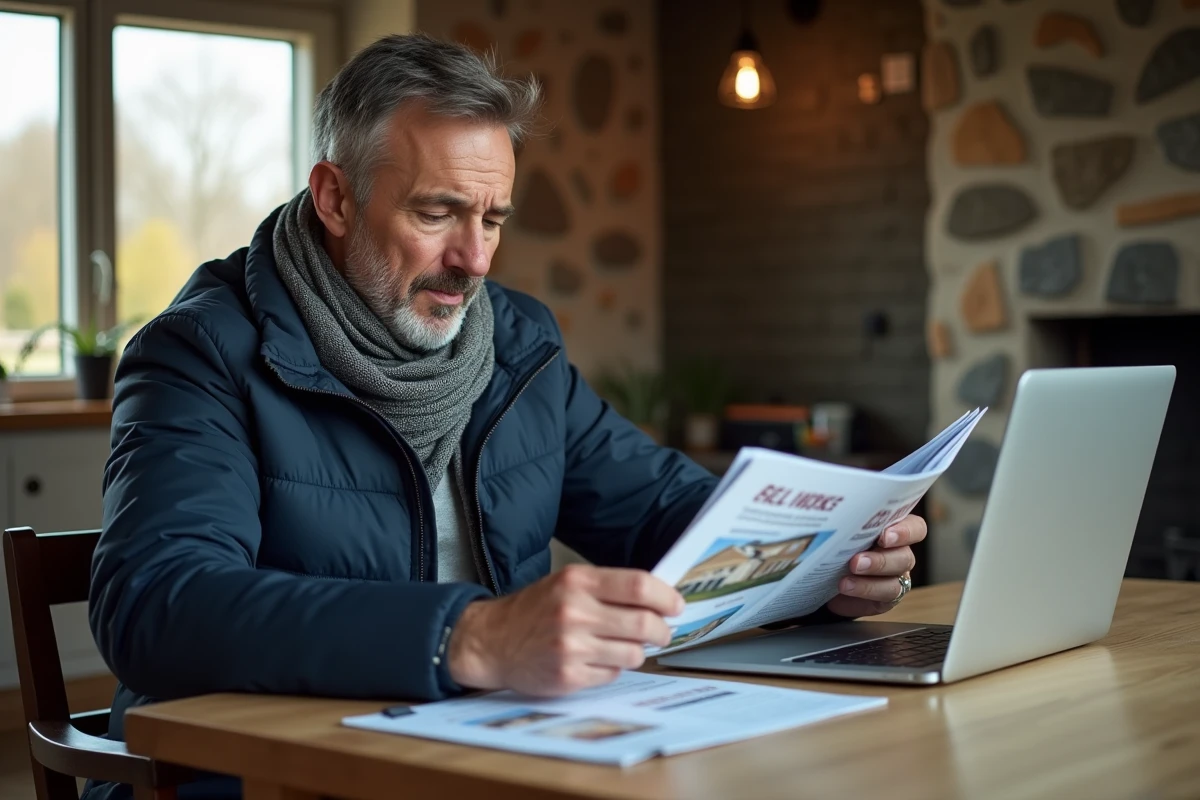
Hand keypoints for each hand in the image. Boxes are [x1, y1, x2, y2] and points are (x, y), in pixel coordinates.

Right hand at [447, 564, 684, 696]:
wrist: (491, 641)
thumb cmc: (534, 610)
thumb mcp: (566, 583)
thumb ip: (608, 588)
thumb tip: (659, 596)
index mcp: (577, 582)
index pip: (639, 585)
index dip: (666, 597)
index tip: (676, 605)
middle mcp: (575, 612)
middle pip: (644, 622)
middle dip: (662, 630)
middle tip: (661, 632)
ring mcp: (571, 646)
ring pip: (634, 653)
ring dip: (637, 651)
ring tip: (621, 646)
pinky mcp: (568, 676)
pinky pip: (613, 675)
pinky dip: (612, 669)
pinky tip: (594, 660)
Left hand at [826, 514, 925, 617]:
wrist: (825, 572)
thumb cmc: (835, 540)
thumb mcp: (840, 526)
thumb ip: (844, 517)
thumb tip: (824, 495)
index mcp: (894, 529)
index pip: (915, 528)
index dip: (906, 532)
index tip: (885, 536)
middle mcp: (899, 553)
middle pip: (904, 557)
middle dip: (880, 560)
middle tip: (856, 562)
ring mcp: (895, 577)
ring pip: (895, 581)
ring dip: (870, 583)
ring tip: (845, 581)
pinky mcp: (884, 599)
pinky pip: (882, 599)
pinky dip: (863, 594)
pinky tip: (845, 589)